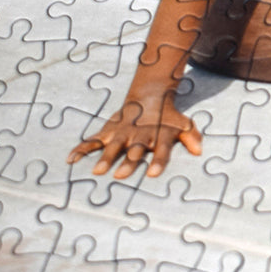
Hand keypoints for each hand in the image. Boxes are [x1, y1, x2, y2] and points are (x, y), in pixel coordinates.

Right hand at [67, 93, 201, 178]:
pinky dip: (81, 149)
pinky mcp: (108, 131)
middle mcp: (139, 135)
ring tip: (97, 171)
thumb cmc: (167, 118)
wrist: (149, 96)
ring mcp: (122, 133)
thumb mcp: (183, 123)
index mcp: (159, 136)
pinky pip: (92, 141)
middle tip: (121, 176)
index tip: (153, 174)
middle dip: (128, 162)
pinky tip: (70, 160)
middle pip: (134, 151)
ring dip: (106, 158)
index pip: (161, 150)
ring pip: (113, 147)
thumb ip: (191, 136)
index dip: (158, 161)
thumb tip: (199, 151)